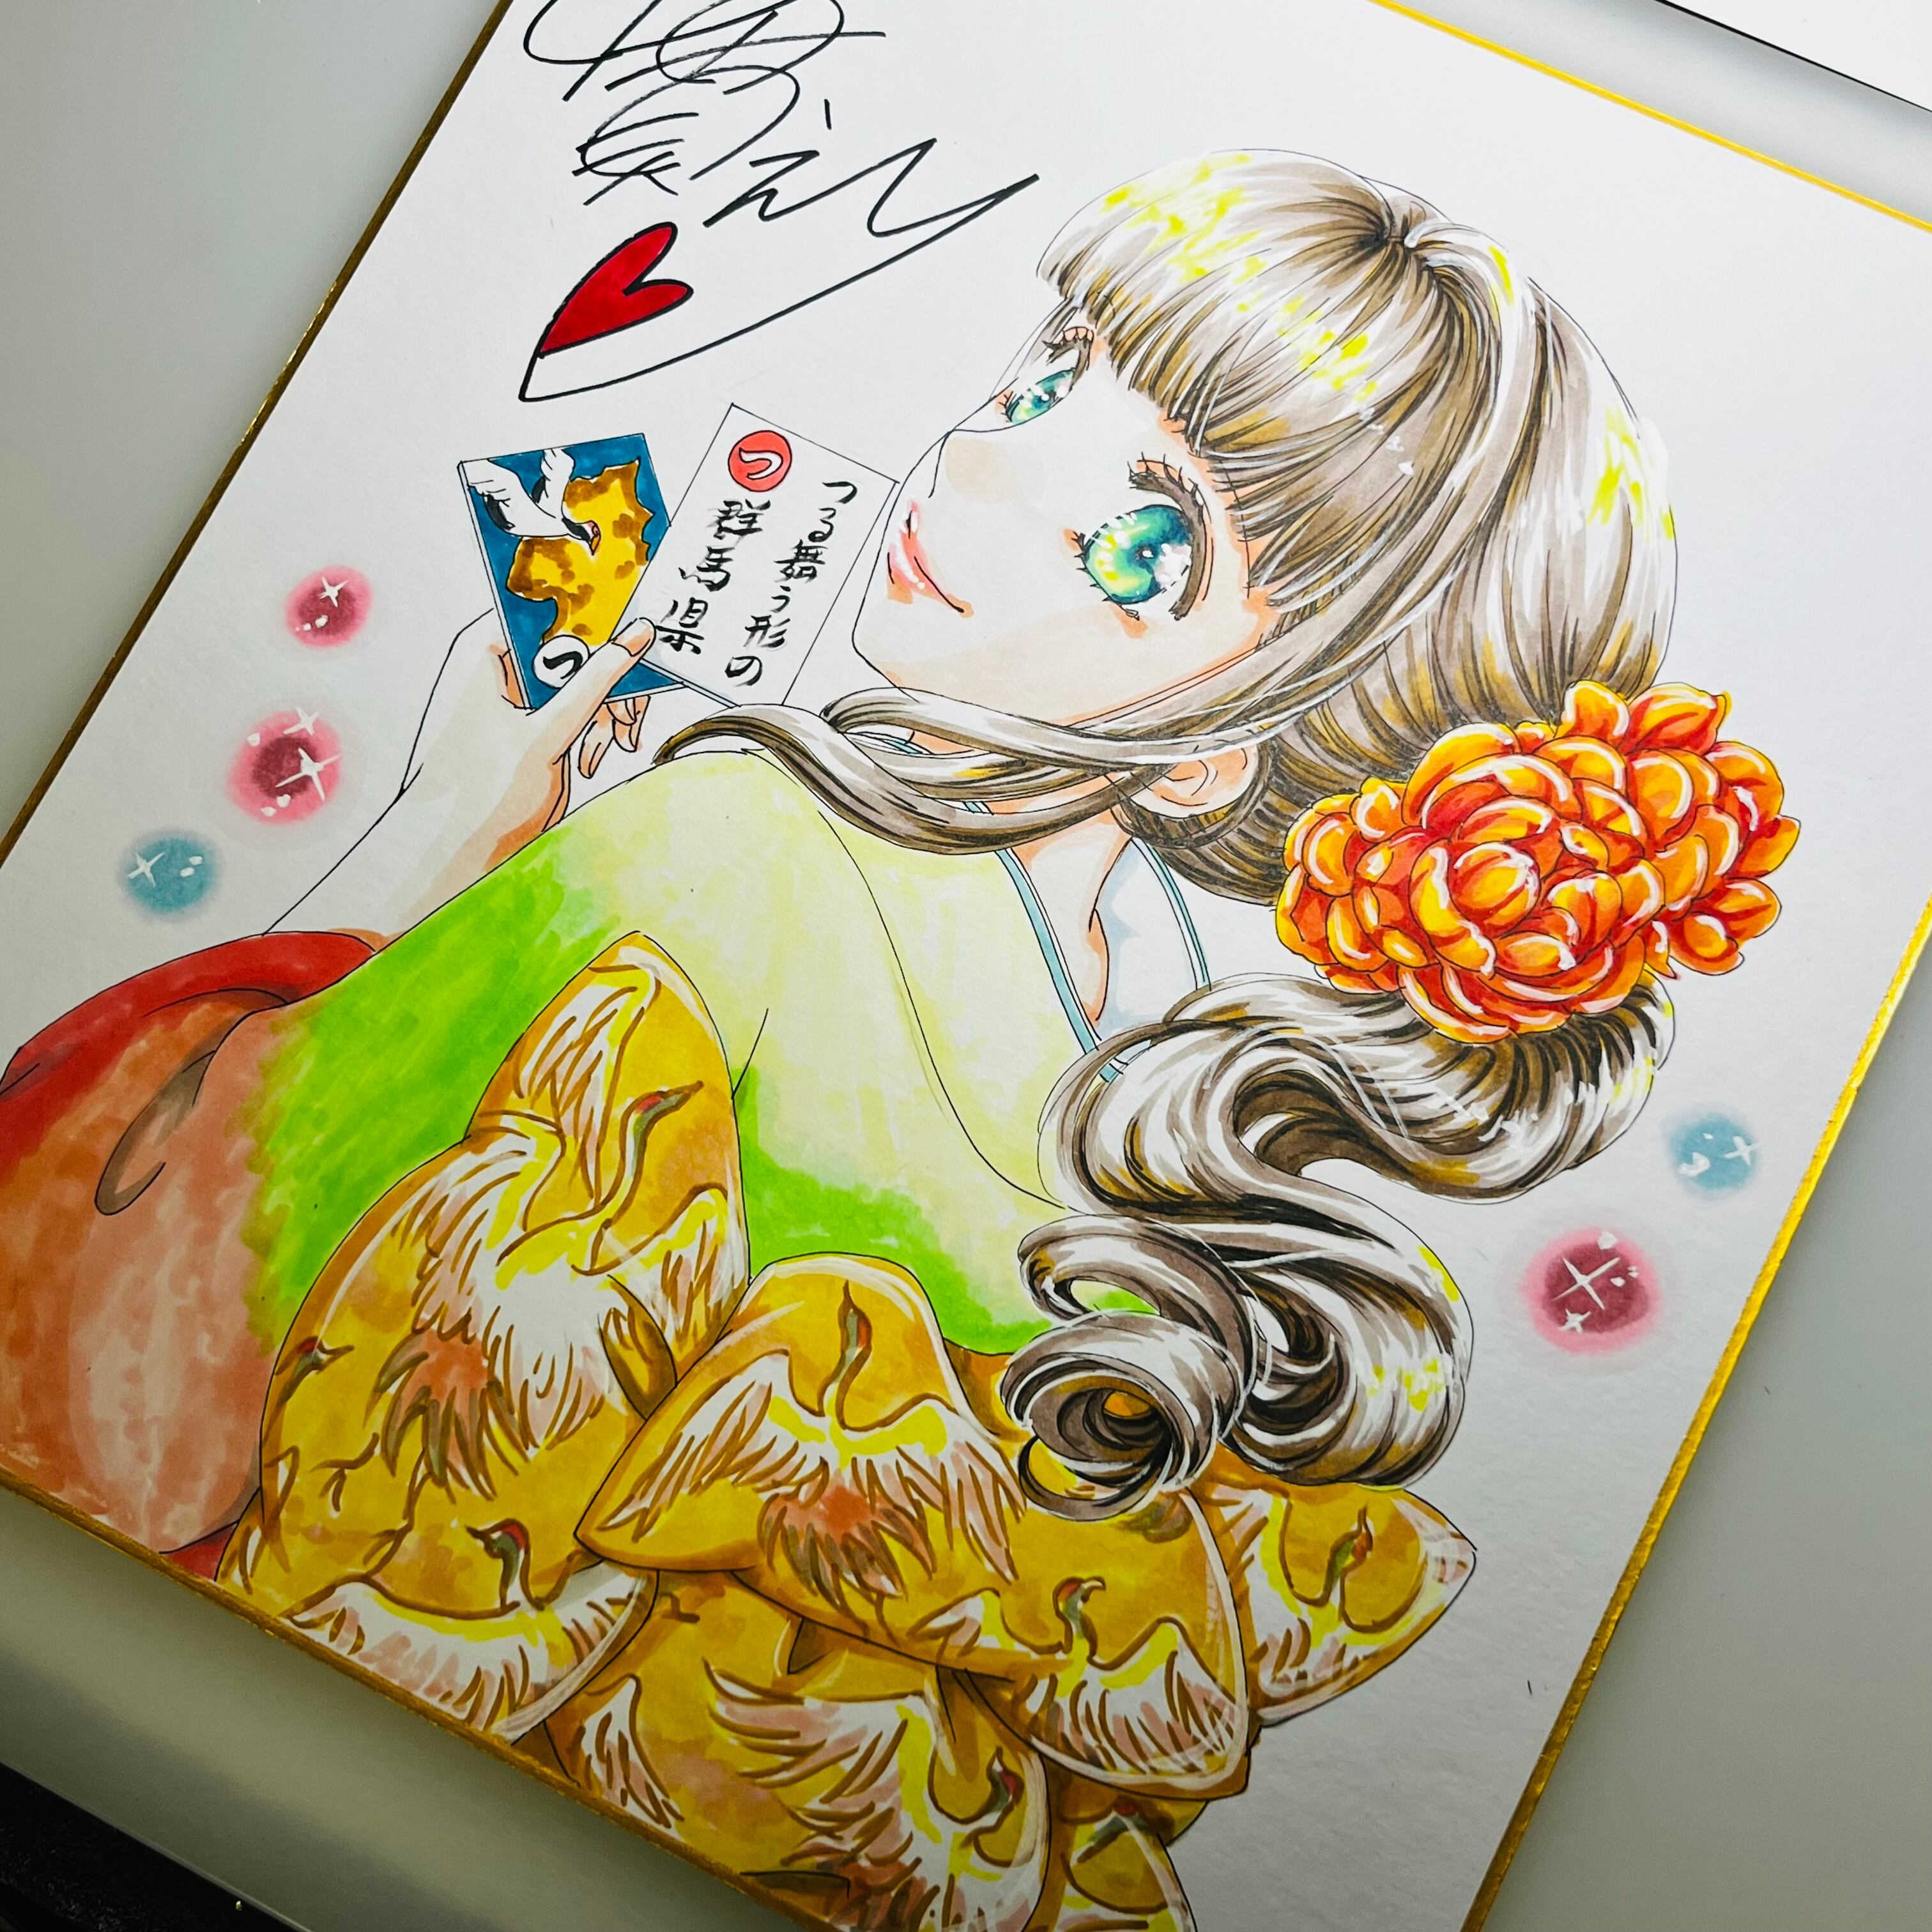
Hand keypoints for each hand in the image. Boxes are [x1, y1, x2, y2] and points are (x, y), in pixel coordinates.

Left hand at [283, 612, 652, 944]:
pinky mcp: (532, 728)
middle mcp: (500, 669)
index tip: (633, 621)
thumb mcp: (547, 733)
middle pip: (571, 646)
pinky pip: (575, 710)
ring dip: (604, 711)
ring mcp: (517, 700)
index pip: (547, 608)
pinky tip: (597, 758)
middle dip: (607, 679)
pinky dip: (593, 729)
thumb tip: (636, 636)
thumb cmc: (483, 795)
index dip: (592, 612)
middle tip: (631, 711)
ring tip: (613, 747)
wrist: (459, 856)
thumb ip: (594, 682)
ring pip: (580, 680)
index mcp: (485, 654)